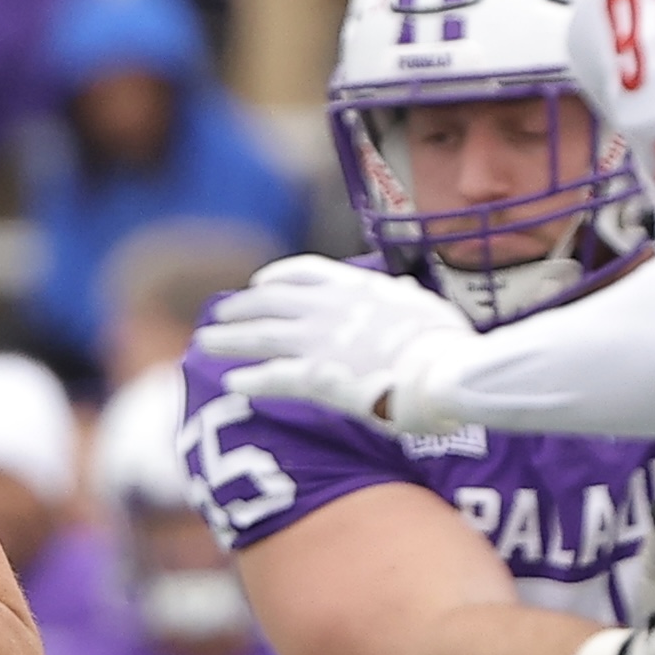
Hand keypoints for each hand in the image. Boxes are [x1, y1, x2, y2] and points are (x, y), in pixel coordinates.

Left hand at [194, 257, 472, 426]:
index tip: (260, 283)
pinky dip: (251, 379)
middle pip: (272, 302)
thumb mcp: (428, 309)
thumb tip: (406, 295)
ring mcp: (320, 342)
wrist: (447, 371)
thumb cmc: (449, 345)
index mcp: (358, 288)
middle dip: (242, 307)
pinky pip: (273, 377)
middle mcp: (331, 308)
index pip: (306, 271)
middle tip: (218, 314)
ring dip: (230, 339)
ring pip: (261, 336)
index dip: (277, 277)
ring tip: (205, 342)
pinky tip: (233, 383)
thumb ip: (405, 302)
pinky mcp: (316, 378)